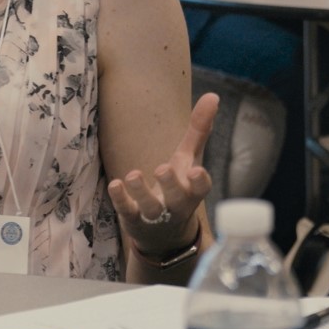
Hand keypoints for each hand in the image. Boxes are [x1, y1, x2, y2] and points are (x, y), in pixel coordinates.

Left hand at [109, 93, 217, 254]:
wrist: (163, 234)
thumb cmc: (179, 186)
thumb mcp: (189, 158)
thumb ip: (199, 129)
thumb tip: (213, 95)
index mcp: (193, 190)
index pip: (201, 188)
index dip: (200, 181)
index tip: (196, 170)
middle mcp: (177, 205)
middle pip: (176, 197)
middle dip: (170, 184)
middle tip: (162, 168)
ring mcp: (155, 215)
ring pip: (150, 207)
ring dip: (141, 192)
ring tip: (133, 175)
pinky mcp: (134, 220)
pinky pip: (127, 211)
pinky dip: (121, 199)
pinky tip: (115, 184)